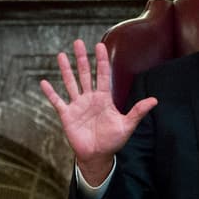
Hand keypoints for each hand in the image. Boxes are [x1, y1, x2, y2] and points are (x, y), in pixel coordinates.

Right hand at [40, 40, 157, 185]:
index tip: (99, 45)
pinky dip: (50, 93)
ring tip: (61, 55)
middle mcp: (89, 98)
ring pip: (70, 83)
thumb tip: (154, 100)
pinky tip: (44, 82)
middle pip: (84, 74)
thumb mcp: (127, 125)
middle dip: (81, 58)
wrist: (97, 156)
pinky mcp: (67, 115)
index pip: (102, 75)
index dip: (101, 60)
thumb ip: (137, 111)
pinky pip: (57, 101)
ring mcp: (77, 106)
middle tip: (78, 42)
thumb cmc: (112, 141)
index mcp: (104, 98)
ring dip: (65, 70)